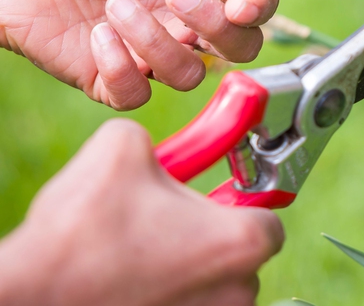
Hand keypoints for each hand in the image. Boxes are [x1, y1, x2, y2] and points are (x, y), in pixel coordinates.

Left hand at [0, 0, 278, 109]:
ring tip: (114, 6)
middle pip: (239, 49)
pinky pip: (138, 94)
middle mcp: (183, 22)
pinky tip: (97, 36)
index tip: (240, 2)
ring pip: (189, 75)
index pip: (256, 7)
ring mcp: (149, 54)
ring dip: (156, 41)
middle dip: (216, 28)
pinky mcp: (110, 80)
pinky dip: (121, 67)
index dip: (258, 10)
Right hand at [0, 120, 283, 305]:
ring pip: (215, 285)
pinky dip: (168, 293)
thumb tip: (162, 144)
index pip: (268, 216)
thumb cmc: (82, 230)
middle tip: (172, 218)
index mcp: (243, 240)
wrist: (31, 296)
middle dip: (210, 232)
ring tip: (143, 249)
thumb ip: (165, 139)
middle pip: (242, 253)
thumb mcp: (124, 147)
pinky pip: (188, 305)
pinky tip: (133, 278)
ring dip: (188, 264)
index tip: (223, 189)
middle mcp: (238, 290)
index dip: (243, 197)